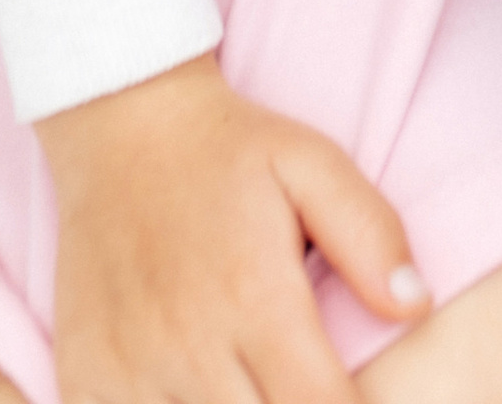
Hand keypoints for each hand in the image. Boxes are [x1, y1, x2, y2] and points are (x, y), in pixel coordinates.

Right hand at [37, 54, 429, 403]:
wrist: (119, 125)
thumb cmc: (228, 150)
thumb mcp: (311, 165)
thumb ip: (369, 234)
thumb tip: (416, 304)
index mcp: (254, 296)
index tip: (358, 400)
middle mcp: (189, 344)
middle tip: (305, 389)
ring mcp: (130, 370)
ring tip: (254, 389)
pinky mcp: (86, 379)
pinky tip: (197, 395)